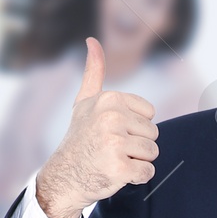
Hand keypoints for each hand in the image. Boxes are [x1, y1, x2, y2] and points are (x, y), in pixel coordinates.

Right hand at [35, 38, 158, 217]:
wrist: (63, 177)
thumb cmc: (79, 139)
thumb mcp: (84, 102)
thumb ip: (93, 72)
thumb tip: (92, 40)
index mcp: (109, 100)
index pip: (149, 114)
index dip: (134, 127)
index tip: (111, 132)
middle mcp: (111, 118)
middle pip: (153, 134)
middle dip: (136, 146)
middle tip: (111, 149)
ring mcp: (114, 144)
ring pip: (152, 153)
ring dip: (137, 162)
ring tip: (113, 160)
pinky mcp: (119, 168)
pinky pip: (147, 172)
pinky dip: (136, 178)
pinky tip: (115, 174)